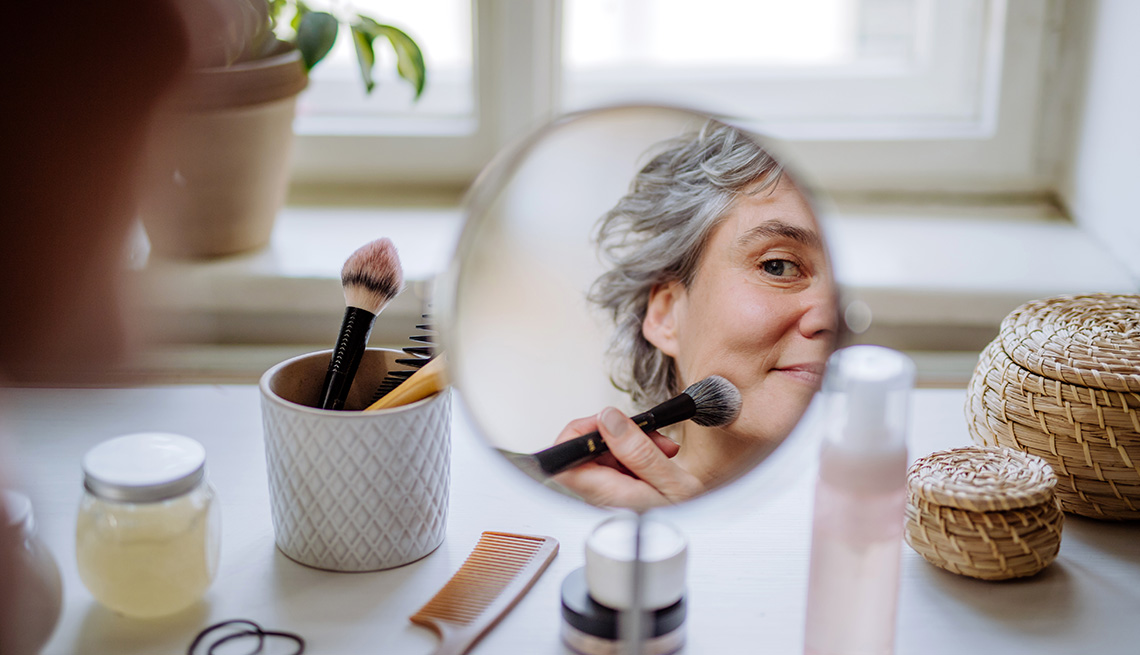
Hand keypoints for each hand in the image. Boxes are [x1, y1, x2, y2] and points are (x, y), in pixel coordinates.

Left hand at [550, 407, 704, 509]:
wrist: (699, 540)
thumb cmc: (688, 524)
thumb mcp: (673, 483)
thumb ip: (638, 451)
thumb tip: (609, 421)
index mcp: (608, 496)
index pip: (564, 462)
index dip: (579, 434)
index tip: (608, 422)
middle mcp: (599, 499)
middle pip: (583, 453)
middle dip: (615, 435)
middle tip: (646, 434)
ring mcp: (604, 498)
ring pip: (600, 456)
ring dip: (629, 445)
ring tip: (659, 449)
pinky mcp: (613, 495)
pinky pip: (613, 467)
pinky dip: (634, 457)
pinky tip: (655, 460)